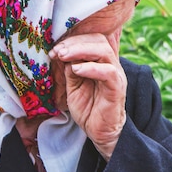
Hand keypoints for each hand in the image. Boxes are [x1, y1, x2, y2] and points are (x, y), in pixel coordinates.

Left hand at [49, 32, 126, 159]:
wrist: (100, 132)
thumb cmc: (88, 108)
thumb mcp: (73, 85)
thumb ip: (70, 68)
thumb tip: (62, 53)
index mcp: (101, 62)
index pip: (92, 39)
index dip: (73, 39)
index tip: (55, 48)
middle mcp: (111, 65)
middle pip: (98, 40)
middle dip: (74, 42)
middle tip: (57, 50)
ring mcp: (116, 75)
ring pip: (103, 52)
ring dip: (80, 51)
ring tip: (63, 56)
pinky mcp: (117, 88)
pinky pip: (108, 72)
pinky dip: (91, 68)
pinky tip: (76, 70)